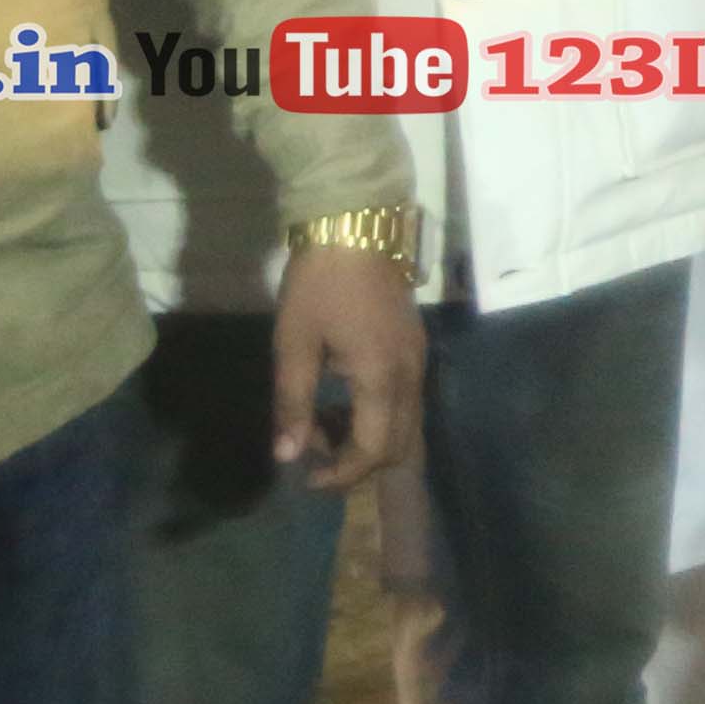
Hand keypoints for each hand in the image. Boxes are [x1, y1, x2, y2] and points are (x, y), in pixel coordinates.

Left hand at [265, 244, 423, 490]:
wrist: (355, 225)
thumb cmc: (319, 284)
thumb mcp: (294, 343)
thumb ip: (293, 403)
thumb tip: (286, 456)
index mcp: (381, 377)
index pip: (372, 448)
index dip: (342, 474)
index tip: (307, 478)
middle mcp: (410, 375)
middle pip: (399, 444)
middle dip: (359, 462)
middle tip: (315, 457)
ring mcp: (418, 359)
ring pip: (407, 423)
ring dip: (370, 439)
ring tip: (324, 427)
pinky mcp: (415, 347)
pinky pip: (407, 400)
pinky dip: (379, 416)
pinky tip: (345, 400)